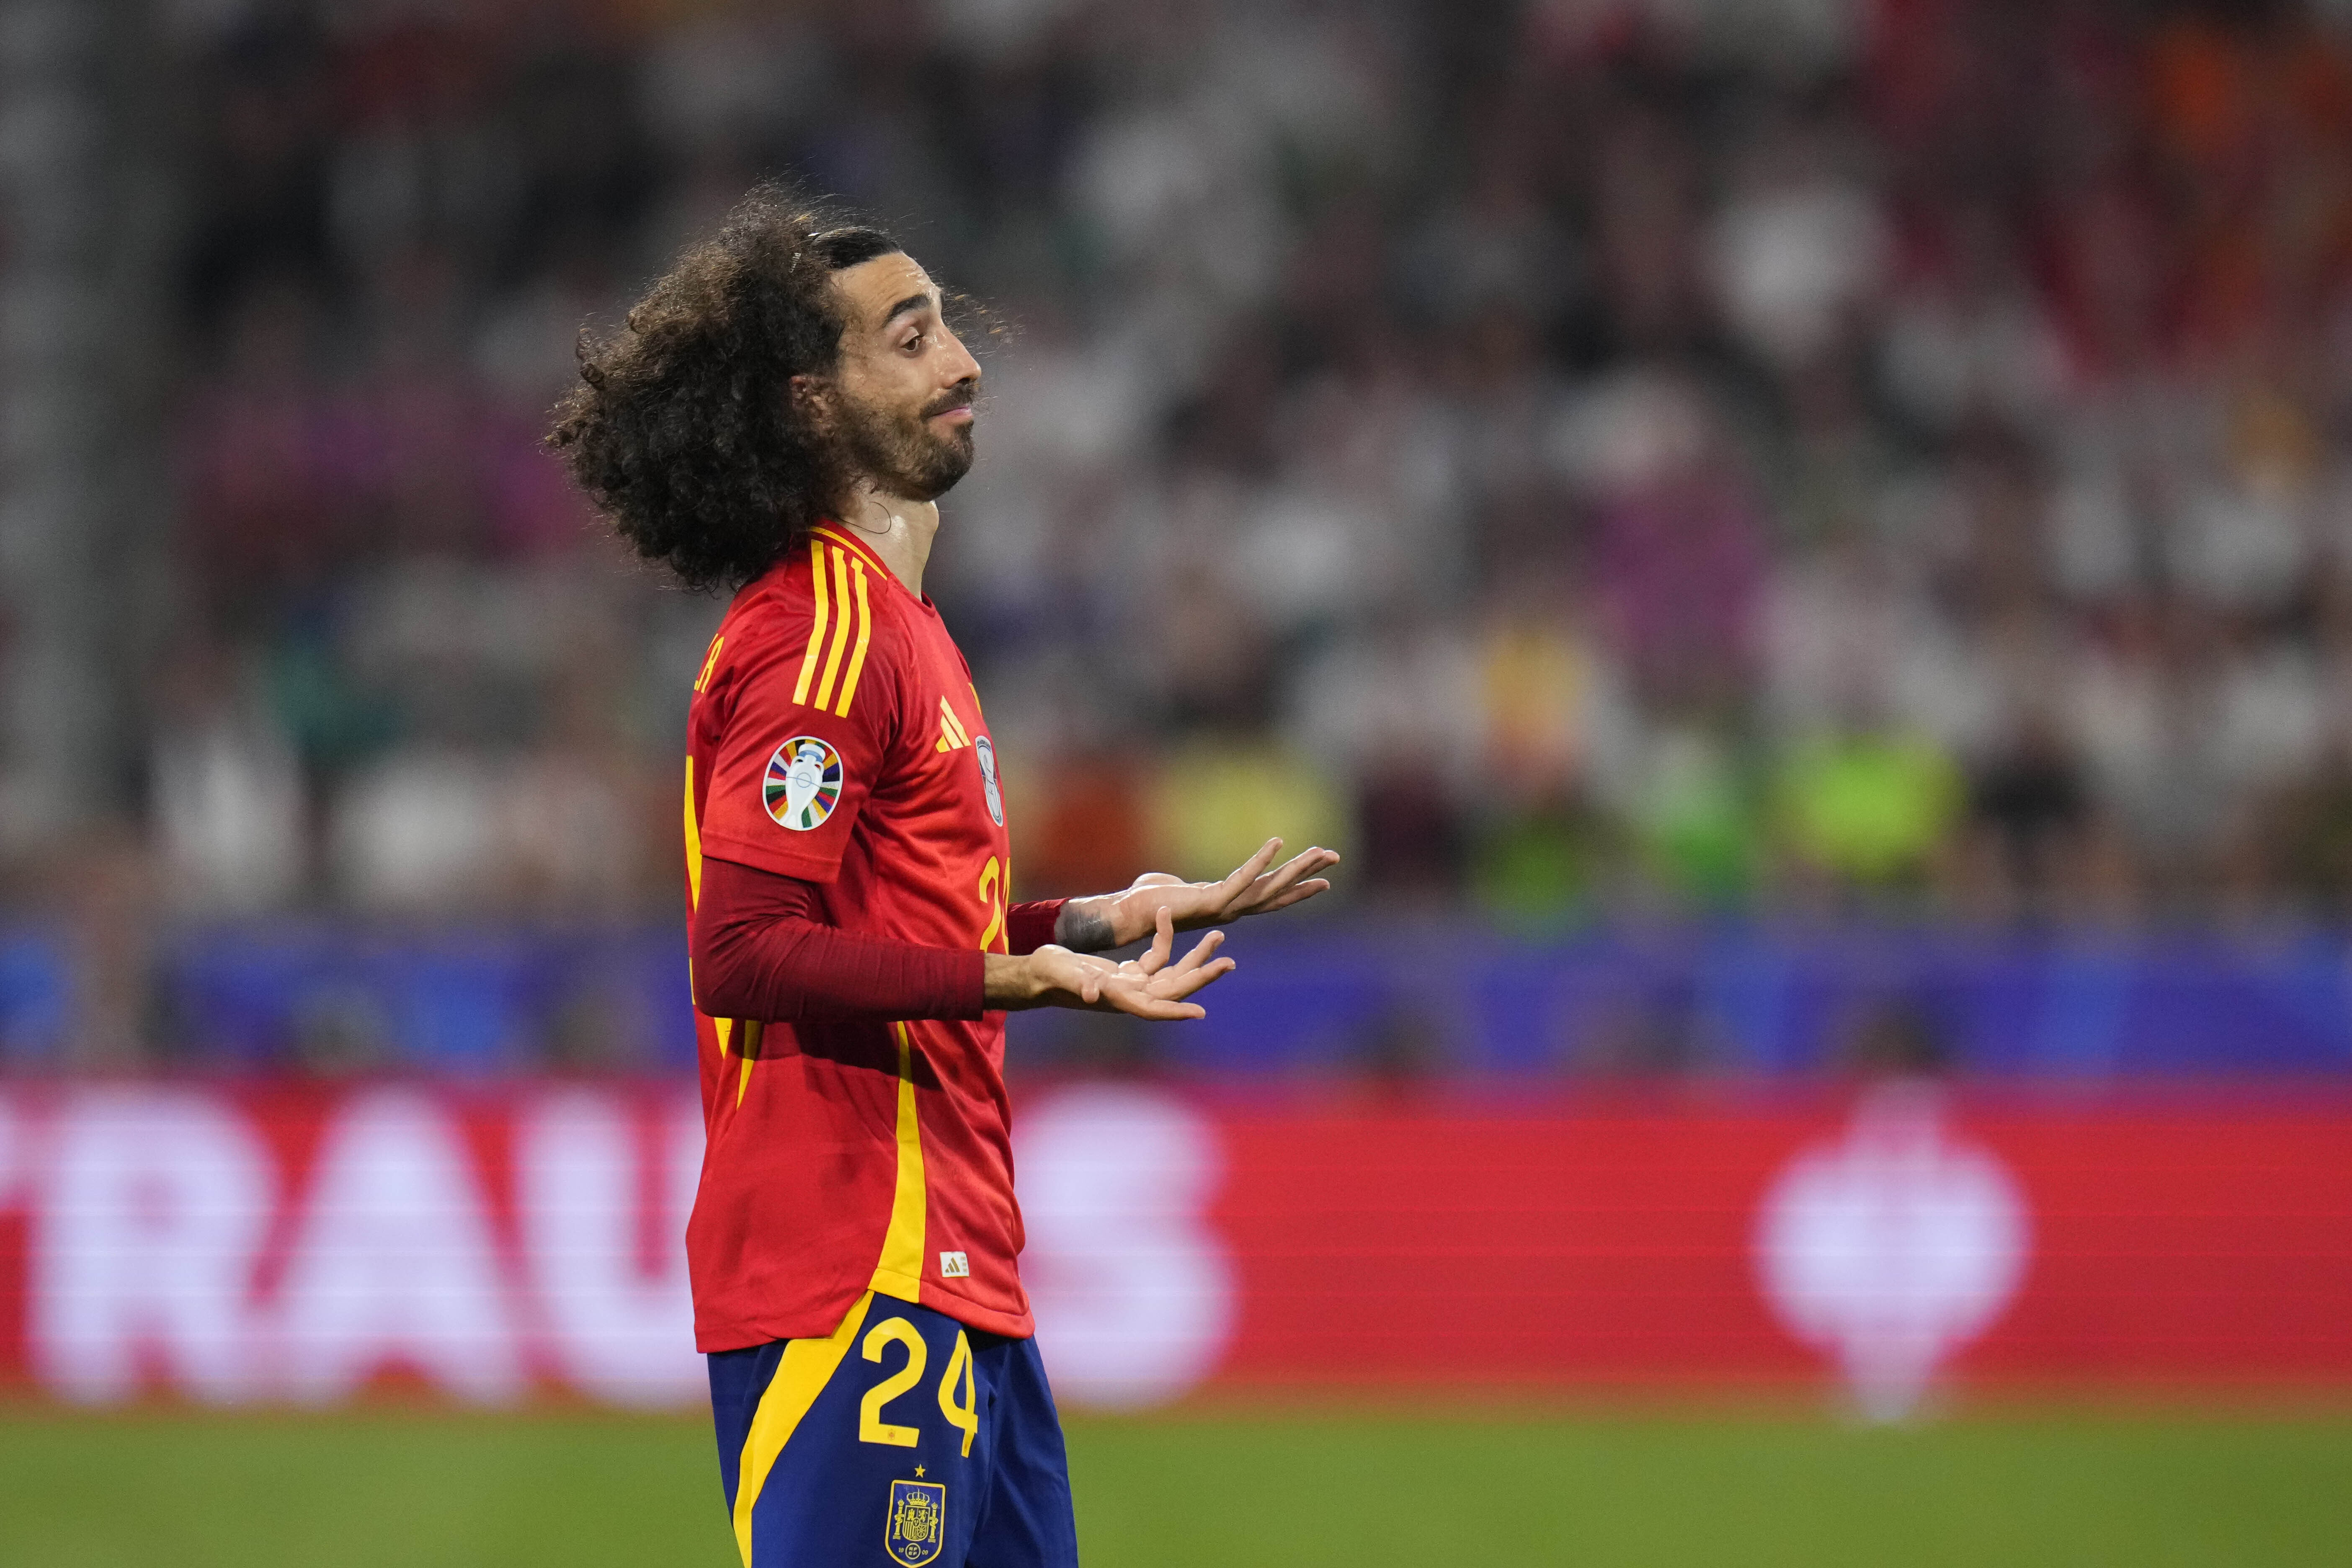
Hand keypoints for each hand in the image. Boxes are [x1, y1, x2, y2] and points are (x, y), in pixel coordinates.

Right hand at [985, 909, 1234, 1019]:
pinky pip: (1156, 957)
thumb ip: (1080, 983)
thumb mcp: (1065, 976)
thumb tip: (1091, 993)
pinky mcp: (1128, 972)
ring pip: (1172, 973)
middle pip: (1174, 988)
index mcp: (1119, 999)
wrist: (1039, 972)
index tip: (1200, 1012)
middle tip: (1229, 962)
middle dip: (1201, 975)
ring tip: (1218, 937)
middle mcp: (1131, 995)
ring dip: (1195, 957)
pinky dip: (1164, 938)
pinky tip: (1166, 917)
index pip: (1154, 1008)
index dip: (1175, 1010)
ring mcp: (1132, 984)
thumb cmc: (1049, 976)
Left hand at [1091, 837, 1339, 948]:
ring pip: (1270, 886)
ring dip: (1297, 869)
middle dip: (1308, 875)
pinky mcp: (1212, 900)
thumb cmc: (1148, 901)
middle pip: (1279, 890)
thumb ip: (1178, 886)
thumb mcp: (1171, 888)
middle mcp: (1232, 909)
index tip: (1322, 880)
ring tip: (1322, 853)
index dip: (1296, 888)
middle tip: (1335, 858)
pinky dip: (1260, 860)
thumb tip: (1173, 884)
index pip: (1269, 895)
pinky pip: (1242, 878)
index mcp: (1227, 904)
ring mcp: (1225, 907)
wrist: (1129, 915)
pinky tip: (1278, 842)